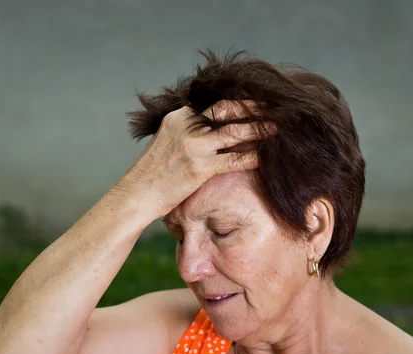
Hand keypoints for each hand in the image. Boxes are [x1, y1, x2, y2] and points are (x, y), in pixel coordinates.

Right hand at [116, 100, 275, 216]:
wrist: (138, 193)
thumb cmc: (152, 171)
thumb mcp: (165, 140)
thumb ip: (185, 130)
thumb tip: (208, 128)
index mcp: (179, 117)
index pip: (214, 104)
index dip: (238, 103)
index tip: (254, 103)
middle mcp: (187, 126)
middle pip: (227, 111)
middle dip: (252, 109)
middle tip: (272, 108)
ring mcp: (194, 146)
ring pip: (234, 133)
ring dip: (258, 130)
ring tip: (275, 129)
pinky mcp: (200, 168)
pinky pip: (233, 160)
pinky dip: (251, 157)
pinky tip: (263, 157)